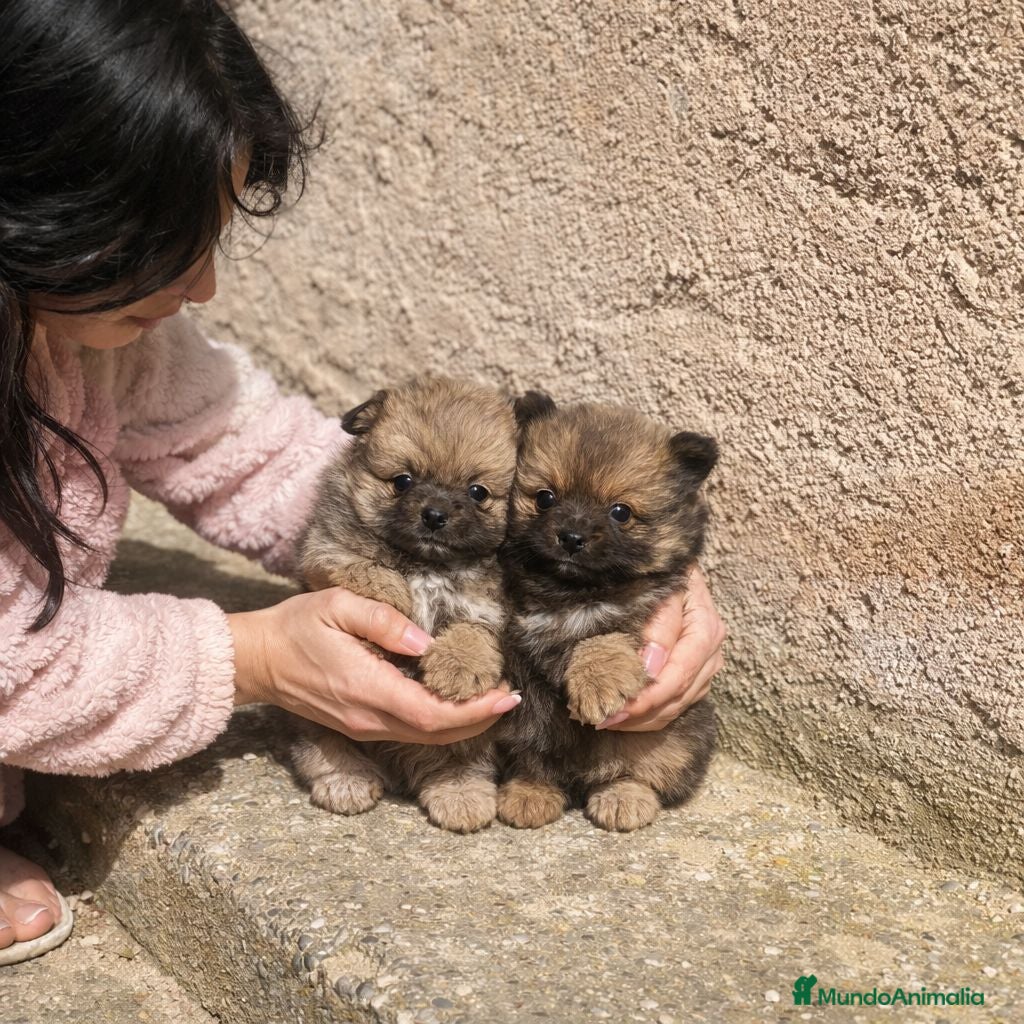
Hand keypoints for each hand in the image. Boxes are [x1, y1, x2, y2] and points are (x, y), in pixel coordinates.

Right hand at [228, 589, 519, 744]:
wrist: (256, 660)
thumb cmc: (294, 627)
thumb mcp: (337, 606)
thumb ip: (385, 622)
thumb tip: (426, 643)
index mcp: (366, 688)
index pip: (432, 714)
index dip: (474, 710)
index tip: (504, 695)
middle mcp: (367, 717)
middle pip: (435, 733)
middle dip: (479, 719)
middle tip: (509, 697)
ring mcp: (362, 725)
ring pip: (423, 736)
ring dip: (461, 723)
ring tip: (490, 700)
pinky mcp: (358, 724)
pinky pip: (408, 730)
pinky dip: (438, 722)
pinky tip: (453, 702)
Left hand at [599, 565, 725, 731]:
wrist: (673, 567)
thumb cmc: (659, 574)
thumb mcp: (660, 587)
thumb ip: (658, 622)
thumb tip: (651, 667)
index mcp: (705, 627)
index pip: (678, 674)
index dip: (648, 695)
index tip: (616, 706)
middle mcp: (712, 650)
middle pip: (679, 695)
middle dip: (641, 713)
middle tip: (602, 718)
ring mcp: (707, 665)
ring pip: (678, 705)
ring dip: (643, 718)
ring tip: (607, 720)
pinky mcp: (698, 674)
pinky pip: (678, 705)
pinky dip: (651, 715)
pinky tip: (624, 717)